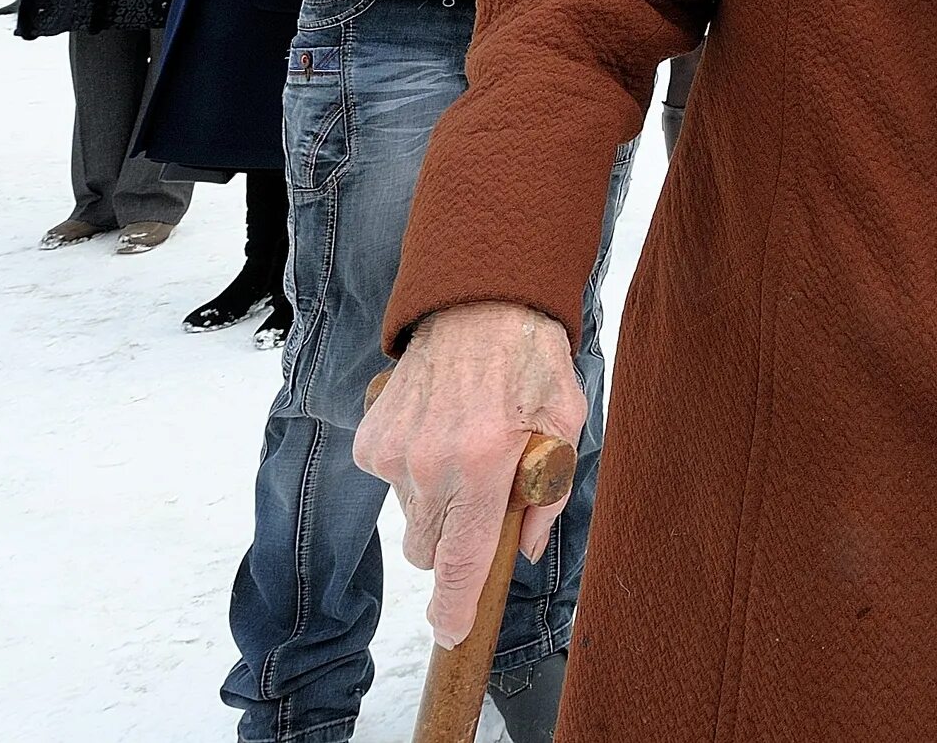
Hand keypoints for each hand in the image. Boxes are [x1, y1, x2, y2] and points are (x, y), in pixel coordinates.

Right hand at [351, 301, 585, 646]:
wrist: (478, 300)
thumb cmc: (530, 362)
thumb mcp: (565, 425)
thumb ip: (548, 495)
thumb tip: (524, 549)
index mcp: (481, 466)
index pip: (460, 563)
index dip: (454, 609)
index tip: (451, 634)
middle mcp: (429, 465)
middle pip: (428, 552)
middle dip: (454, 540)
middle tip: (483, 493)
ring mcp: (393, 452)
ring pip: (410, 516)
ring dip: (436, 500)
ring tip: (465, 444)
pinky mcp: (371, 438)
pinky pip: (390, 481)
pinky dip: (413, 470)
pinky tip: (440, 429)